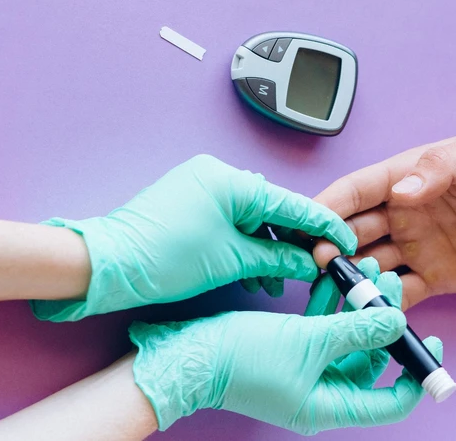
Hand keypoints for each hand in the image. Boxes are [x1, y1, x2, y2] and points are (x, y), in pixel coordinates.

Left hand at [31, 155, 355, 321]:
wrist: (111, 265)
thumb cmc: (162, 258)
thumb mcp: (231, 261)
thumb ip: (277, 259)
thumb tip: (307, 263)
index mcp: (230, 181)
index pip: (290, 204)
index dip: (321, 226)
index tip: (343, 241)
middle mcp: (217, 175)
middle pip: (271, 210)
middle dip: (290, 243)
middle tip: (310, 267)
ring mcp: (202, 186)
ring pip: (251, 218)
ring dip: (266, 249)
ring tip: (276, 281)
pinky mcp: (192, 201)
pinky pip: (230, 220)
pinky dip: (244, 244)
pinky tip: (253, 272)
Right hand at [129, 262, 441, 434]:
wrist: (186, 355)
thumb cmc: (242, 358)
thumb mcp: (307, 341)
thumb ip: (356, 331)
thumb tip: (398, 323)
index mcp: (329, 405)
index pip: (389, 401)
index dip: (414, 373)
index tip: (430, 339)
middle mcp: (320, 392)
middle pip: (368, 360)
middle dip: (381, 320)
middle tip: (391, 282)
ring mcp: (303, 372)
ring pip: (344, 338)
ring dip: (355, 305)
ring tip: (365, 268)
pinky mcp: (288, 350)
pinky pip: (320, 329)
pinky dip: (328, 305)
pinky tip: (332, 277)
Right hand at [313, 131, 455, 308]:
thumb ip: (443, 166)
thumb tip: (403, 189)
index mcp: (408, 176)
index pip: (355, 191)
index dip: (326, 207)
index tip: (305, 226)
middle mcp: (403, 212)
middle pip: (352, 231)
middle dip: (329, 248)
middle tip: (315, 267)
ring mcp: (417, 247)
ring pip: (369, 265)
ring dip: (351, 279)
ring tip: (338, 295)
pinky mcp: (436, 277)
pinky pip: (401, 293)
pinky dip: (382, 304)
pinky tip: (371, 313)